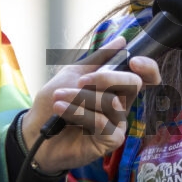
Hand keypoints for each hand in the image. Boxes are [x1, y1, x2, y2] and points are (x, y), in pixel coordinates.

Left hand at [23, 46, 160, 173]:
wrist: (33, 133)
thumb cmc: (52, 104)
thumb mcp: (72, 74)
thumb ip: (97, 59)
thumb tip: (122, 40)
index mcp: (116, 88)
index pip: (146, 77)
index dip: (148, 68)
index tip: (133, 61)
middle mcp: (121, 105)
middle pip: (133, 84)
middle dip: (106, 78)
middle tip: (80, 81)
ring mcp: (117, 123)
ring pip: (113, 102)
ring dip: (81, 97)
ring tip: (59, 98)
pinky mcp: (111, 141)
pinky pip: (103, 122)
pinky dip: (80, 112)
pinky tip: (61, 109)